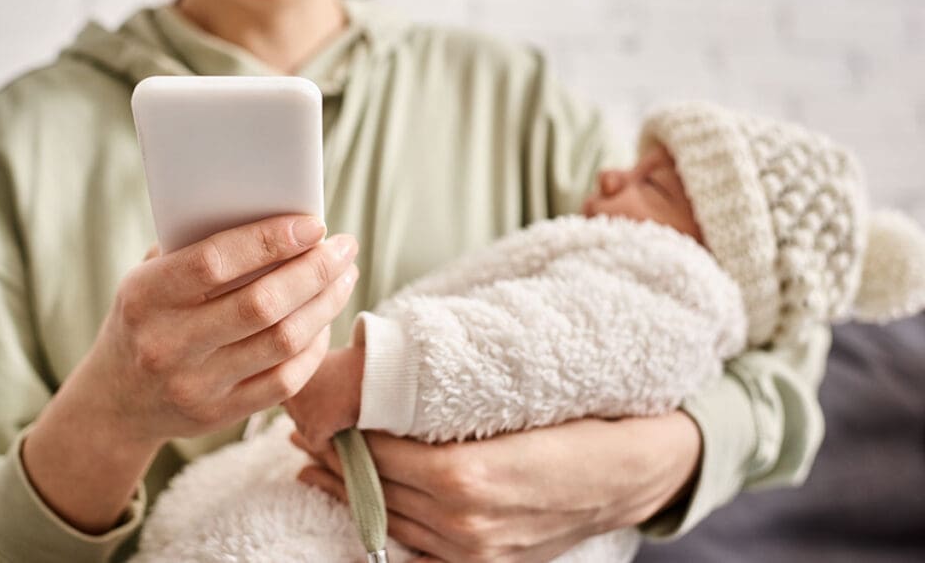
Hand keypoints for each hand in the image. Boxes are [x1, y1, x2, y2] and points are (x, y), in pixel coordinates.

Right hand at [23, 214, 357, 532]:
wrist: (116, 400)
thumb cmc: (148, 317)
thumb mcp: (150, 277)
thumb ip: (197, 248)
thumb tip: (275, 214)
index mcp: (145, 297)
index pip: (215, 262)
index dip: (270, 240)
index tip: (314, 225)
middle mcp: (167, 345)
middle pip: (262, 304)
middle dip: (315, 271)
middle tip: (345, 248)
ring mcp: (194, 386)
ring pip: (282, 342)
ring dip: (325, 304)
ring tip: (344, 277)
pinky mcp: (219, 415)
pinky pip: (285, 380)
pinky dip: (314, 346)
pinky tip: (324, 320)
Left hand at [292, 411, 700, 562]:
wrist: (635, 470)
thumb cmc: (579, 422)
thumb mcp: (514, 400)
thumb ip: (450, 405)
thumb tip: (390, 388)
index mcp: (469, 477)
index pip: (381, 454)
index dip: (342, 433)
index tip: (314, 412)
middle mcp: (465, 522)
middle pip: (378, 489)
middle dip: (333, 460)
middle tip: (299, 431)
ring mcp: (475, 550)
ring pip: (390, 521)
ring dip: (348, 493)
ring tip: (314, 465)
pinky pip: (416, 548)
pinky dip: (381, 525)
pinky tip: (358, 506)